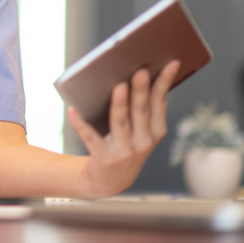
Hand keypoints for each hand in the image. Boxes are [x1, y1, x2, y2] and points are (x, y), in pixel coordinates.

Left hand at [69, 59, 180, 198]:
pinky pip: (91, 138)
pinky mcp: (104, 158)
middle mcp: (143, 142)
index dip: (165, 82)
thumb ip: (141, 106)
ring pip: (120, 123)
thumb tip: (140, 71)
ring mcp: (124, 151)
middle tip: (141, 70)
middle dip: (142, 90)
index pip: (160, 102)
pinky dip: (81, 124)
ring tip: (118, 86)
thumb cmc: (125, 143)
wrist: (110, 180)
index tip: (171, 63)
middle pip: (141, 111)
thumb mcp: (140, 129)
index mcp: (155, 131)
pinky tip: (72, 110)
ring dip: (120, 105)